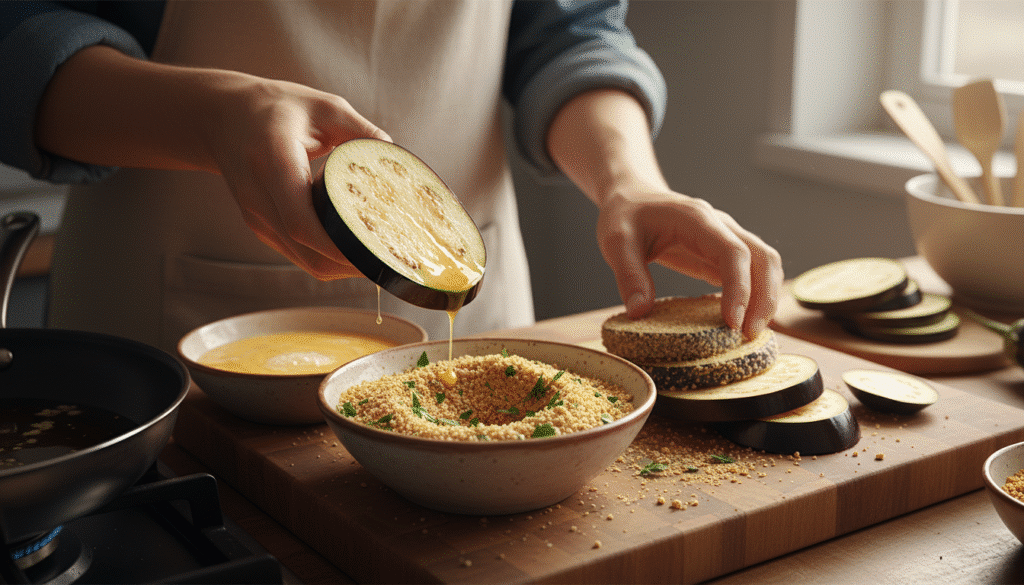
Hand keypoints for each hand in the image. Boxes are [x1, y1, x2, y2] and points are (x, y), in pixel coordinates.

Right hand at [36, 46, 388, 279]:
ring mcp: (258, 219)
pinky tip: (361, 249)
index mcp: (272, 161)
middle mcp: (260, 198)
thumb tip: (400, 159)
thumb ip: (363, 132)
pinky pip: (303, 257)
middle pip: (308, 250)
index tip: (377, 248)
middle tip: (395, 257)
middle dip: (354, 262)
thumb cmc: (277, 109)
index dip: (339, 244)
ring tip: (385, 256)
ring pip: (308, 262)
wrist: (222, 119)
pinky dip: (334, 260)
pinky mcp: (264, 229)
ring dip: (348, 267)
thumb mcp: (324, 107)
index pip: (301, 221)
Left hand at [595, 183, 782, 337]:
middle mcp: (721, 226)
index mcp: (697, 219)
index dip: (739, 287)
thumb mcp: (616, 241)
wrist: (632, 197)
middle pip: (763, 258)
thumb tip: (639, 313)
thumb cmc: (625, 216)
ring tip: (750, 334)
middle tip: (748, 335)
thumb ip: (629, 275)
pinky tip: (743, 323)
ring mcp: (727, 239)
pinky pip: (752, 274)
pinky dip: (756, 297)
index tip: (732, 321)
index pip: (733, 252)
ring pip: (766, 265)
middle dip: (764, 298)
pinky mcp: (723, 255)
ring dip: (766, 299)